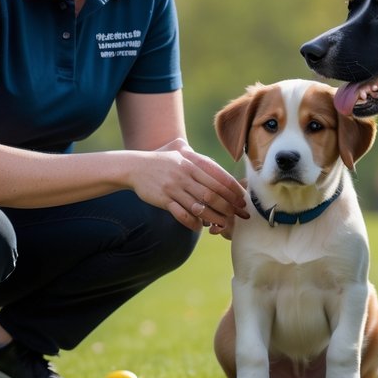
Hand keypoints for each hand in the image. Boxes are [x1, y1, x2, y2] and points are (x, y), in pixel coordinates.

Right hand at [132, 138, 248, 231]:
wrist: (134, 167)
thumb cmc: (161, 160)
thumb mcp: (179, 151)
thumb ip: (197, 156)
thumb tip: (215, 163)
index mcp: (192, 163)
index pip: (219, 178)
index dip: (233, 191)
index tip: (242, 200)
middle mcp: (185, 174)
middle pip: (213, 194)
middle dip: (229, 206)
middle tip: (238, 215)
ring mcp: (174, 187)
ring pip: (200, 206)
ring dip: (214, 217)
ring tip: (222, 224)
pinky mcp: (164, 199)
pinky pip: (182, 214)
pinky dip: (193, 222)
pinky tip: (199, 227)